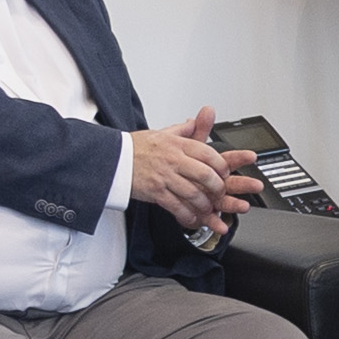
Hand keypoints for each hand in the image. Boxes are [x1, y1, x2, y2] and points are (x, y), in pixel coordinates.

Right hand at [125, 107, 248, 238]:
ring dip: (204, 204)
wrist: (113, 159)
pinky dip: (187, 214)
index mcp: (177, 144)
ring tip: (208, 207)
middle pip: (205, 174)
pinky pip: (176, 206)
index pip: (208, 153)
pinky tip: (192, 217)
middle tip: (220, 193)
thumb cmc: (136, 147)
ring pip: (193, 193)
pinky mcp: (155, 192)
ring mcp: (164, 176)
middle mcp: (173, 159)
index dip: (221, 165)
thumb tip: (196, 121)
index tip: (225, 173)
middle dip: (217, 187)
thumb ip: (182, 129)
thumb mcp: (161, 133)